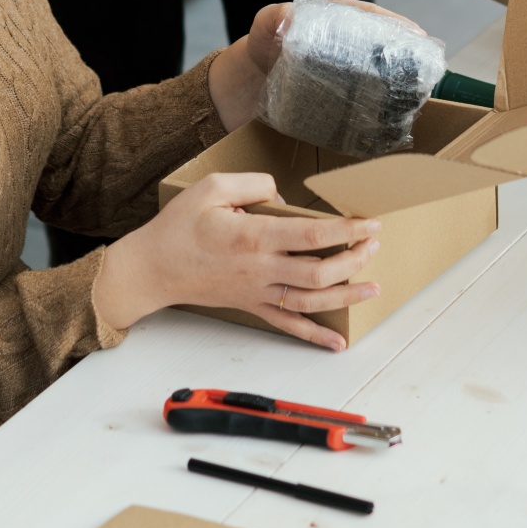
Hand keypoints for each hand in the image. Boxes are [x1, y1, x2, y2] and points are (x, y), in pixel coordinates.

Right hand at [90, 171, 381, 349]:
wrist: (152, 268)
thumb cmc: (179, 227)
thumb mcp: (211, 187)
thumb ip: (253, 184)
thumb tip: (283, 197)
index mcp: (253, 237)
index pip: (312, 235)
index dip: (347, 230)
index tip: (369, 223)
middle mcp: (260, 269)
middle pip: (319, 271)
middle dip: (354, 260)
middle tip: (374, 245)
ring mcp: (257, 292)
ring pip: (310, 300)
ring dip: (346, 295)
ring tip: (372, 286)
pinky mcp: (251, 305)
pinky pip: (287, 324)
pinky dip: (314, 335)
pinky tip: (337, 342)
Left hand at [207, 0, 428, 130]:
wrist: (250, 83)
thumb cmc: (261, 46)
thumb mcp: (264, 26)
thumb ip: (273, 19)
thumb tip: (290, 16)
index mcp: (335, 13)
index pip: (371, 14)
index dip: (396, 23)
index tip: (416, 35)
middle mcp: (349, 33)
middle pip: (386, 38)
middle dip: (408, 49)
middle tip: (426, 65)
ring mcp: (350, 60)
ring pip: (384, 61)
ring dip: (403, 73)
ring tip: (420, 88)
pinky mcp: (347, 83)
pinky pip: (372, 84)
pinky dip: (387, 94)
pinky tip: (398, 107)